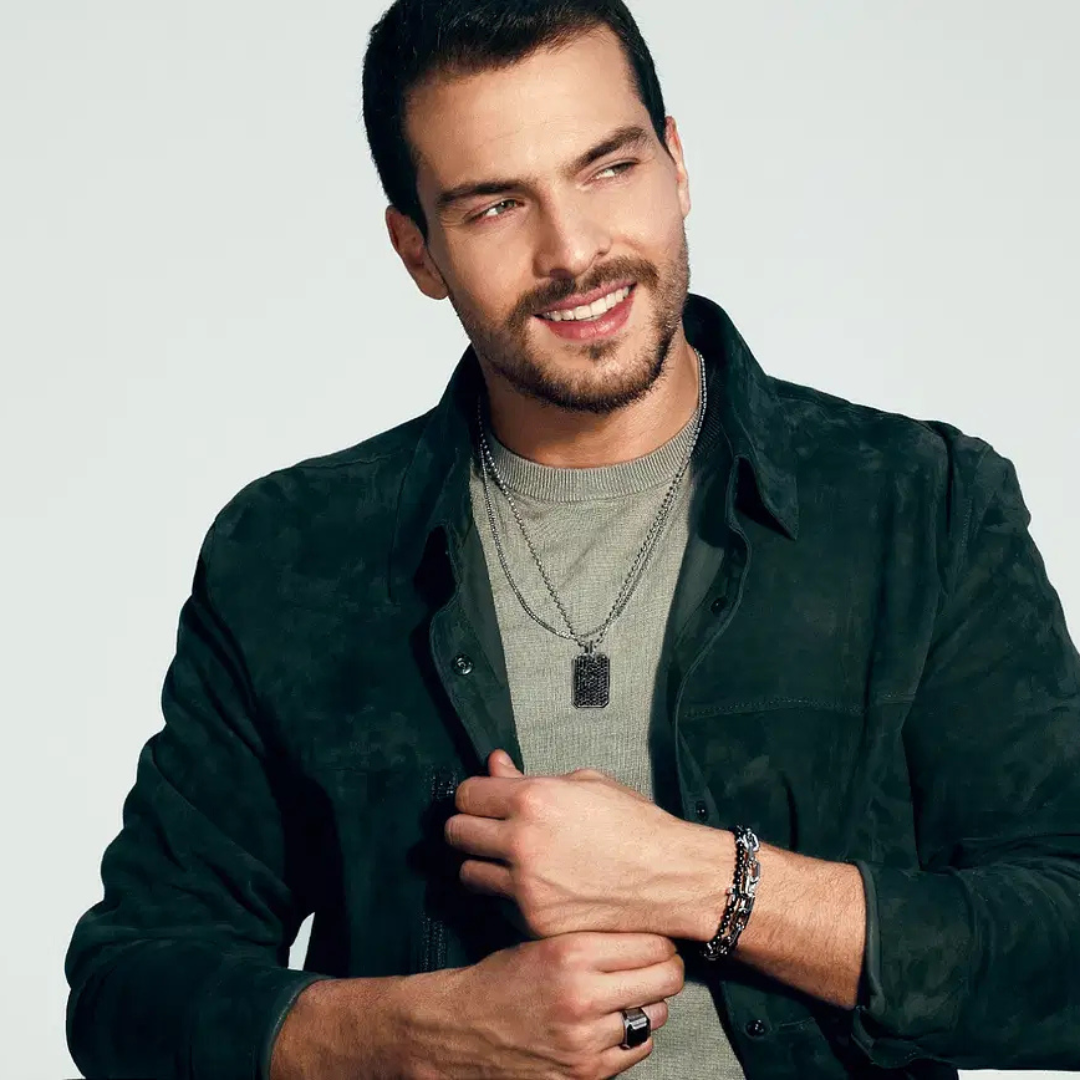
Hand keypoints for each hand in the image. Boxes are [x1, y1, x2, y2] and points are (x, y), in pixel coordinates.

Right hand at [397, 932, 682, 1079]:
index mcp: (572, 954)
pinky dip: (630, 1037)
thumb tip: (645, 933)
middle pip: (666, 979)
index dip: (660, 941)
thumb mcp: (543, 942)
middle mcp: (583, 997)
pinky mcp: (586, 1075)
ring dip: (646, 1005)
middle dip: (665, 970)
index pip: (654, 943)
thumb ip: (593, 939)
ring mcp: (586, 1041)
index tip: (656, 942)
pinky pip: (637, 1049)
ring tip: (625, 996)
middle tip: (656, 967)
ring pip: (655, 1016)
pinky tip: (609, 1024)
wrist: (460, 1030)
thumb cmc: (502, 979)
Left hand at [445, 750, 708, 939]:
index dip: (474, 796)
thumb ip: (528, 777)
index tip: (483, 802)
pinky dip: (508, 896)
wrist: (671, 877)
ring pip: (468, 873)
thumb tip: (494, 764)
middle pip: (456, 833)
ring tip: (508, 861)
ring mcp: (526, 887)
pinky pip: (498, 904)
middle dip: (469, 828)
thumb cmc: (634, 825)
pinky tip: (534, 886)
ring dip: (482, 864)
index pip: (466, 794)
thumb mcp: (583, 783)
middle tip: (488, 831)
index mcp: (532, 800)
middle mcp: (522, 843)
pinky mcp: (535, 921)